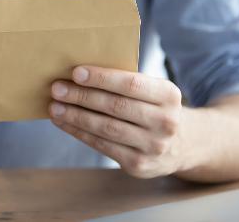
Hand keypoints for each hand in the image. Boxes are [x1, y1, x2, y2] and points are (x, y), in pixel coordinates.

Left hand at [49, 65, 184, 177]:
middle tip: (57, 88)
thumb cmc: (155, 108)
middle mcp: (166, 122)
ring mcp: (154, 146)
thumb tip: (79, 74)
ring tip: (55, 106)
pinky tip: (64, 123)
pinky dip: (79, 133)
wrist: (184, 145)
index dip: (102, 78)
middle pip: (116, 106)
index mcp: (169, 95)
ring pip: (106, 128)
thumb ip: (127, 83)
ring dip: (75, 116)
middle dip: (82, 96)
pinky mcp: (139, 165)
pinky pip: (102, 146)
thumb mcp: (154, 91)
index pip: (131, 84)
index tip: (76, 72)